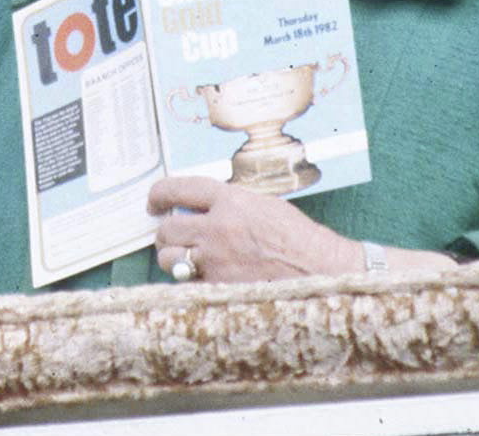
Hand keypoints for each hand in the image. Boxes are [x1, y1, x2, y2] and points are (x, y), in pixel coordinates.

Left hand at [147, 176, 360, 282]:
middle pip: (167, 228)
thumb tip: (200, 208)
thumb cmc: (300, 239)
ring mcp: (217, 261)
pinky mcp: (220, 289)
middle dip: (165, 232)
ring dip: (173, 258)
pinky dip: (191, 281)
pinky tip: (204, 278)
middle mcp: (218, 229)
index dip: (159, 194)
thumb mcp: (265, 205)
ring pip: (170, 259)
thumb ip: (231, 204)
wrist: (323, 272)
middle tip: (171, 235)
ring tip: (186, 258)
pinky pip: (188, 284)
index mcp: (231, 201)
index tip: (155, 202)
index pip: (179, 188)